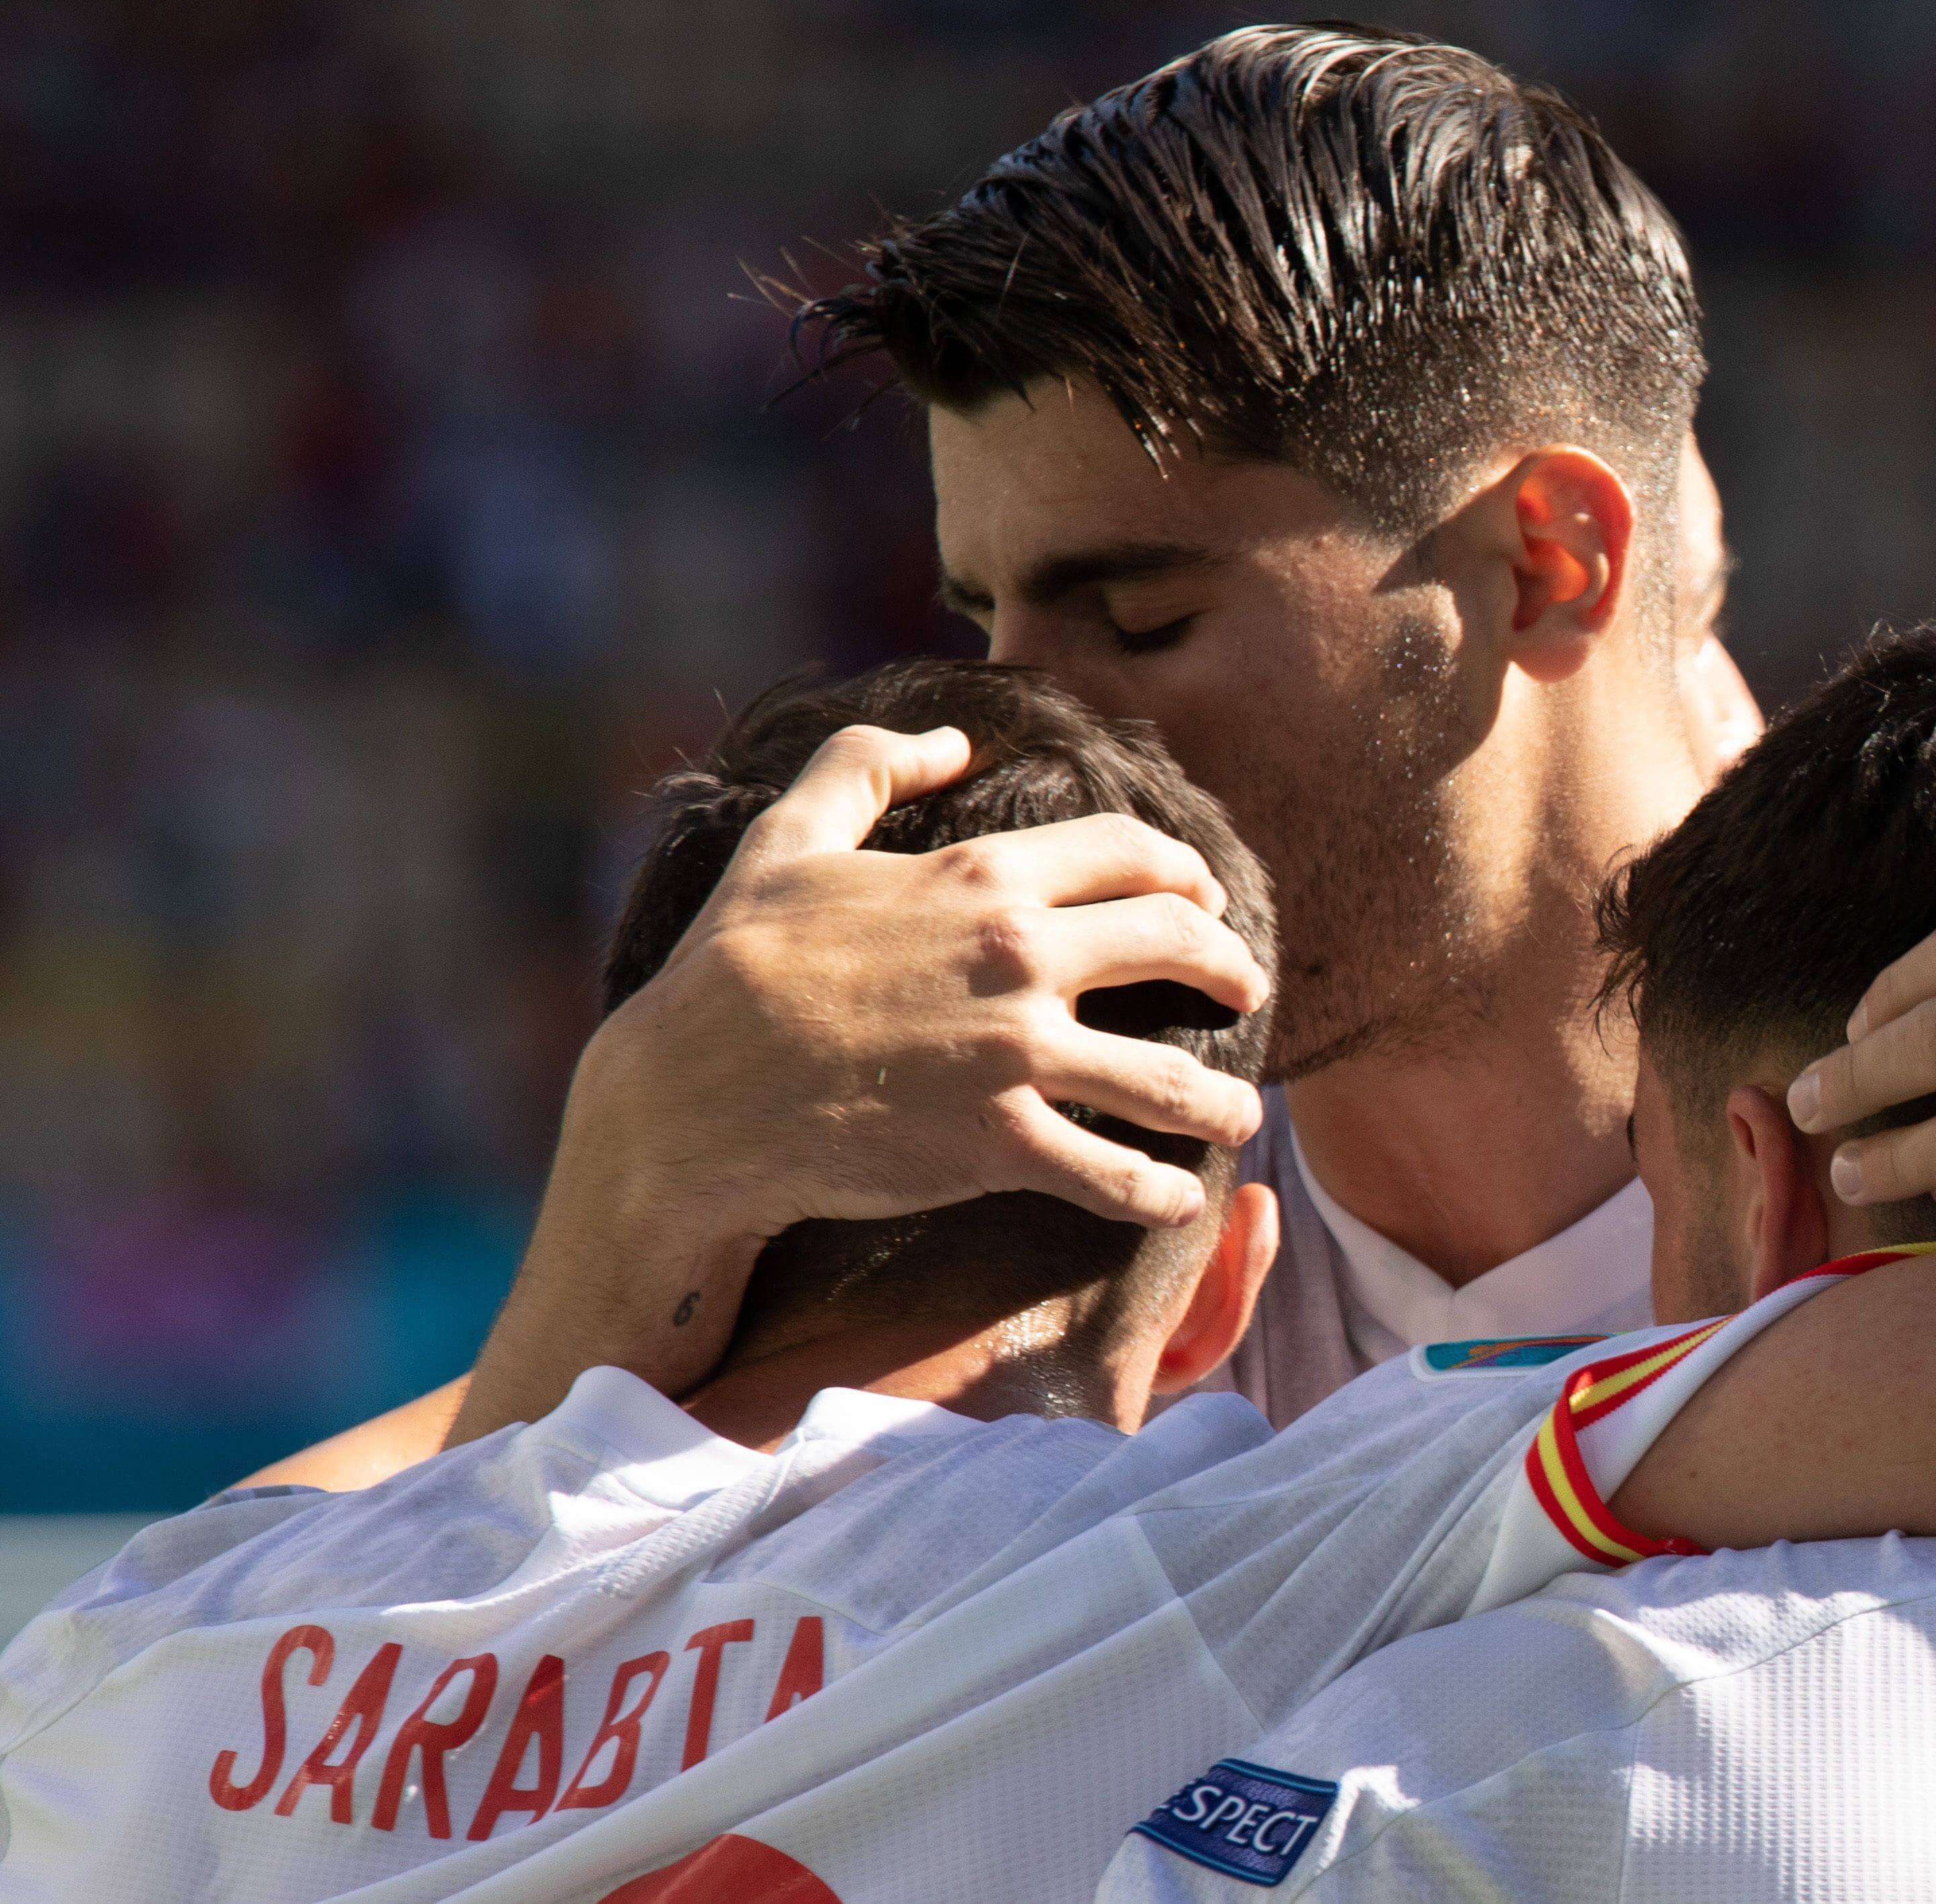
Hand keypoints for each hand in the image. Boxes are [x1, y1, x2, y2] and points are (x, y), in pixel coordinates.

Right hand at [575, 721, 1267, 1239]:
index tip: (1206, 898)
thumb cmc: (735, 965)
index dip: (1186, 873)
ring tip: (1242, 1113)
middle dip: (1228, 966)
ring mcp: (1014, 1053)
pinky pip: (1110, 1172)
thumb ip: (869, 767)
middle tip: (1245, 990)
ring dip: (1220, 1098)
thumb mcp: (788, 836)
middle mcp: (1019, 956)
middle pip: (1174, 944)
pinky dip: (1158, 1190)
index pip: (1132, 854)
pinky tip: (1179, 1197)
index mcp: (984, 876)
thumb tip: (952, 738)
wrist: (690, 1095)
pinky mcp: (996, 1143)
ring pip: (1166, 1076)